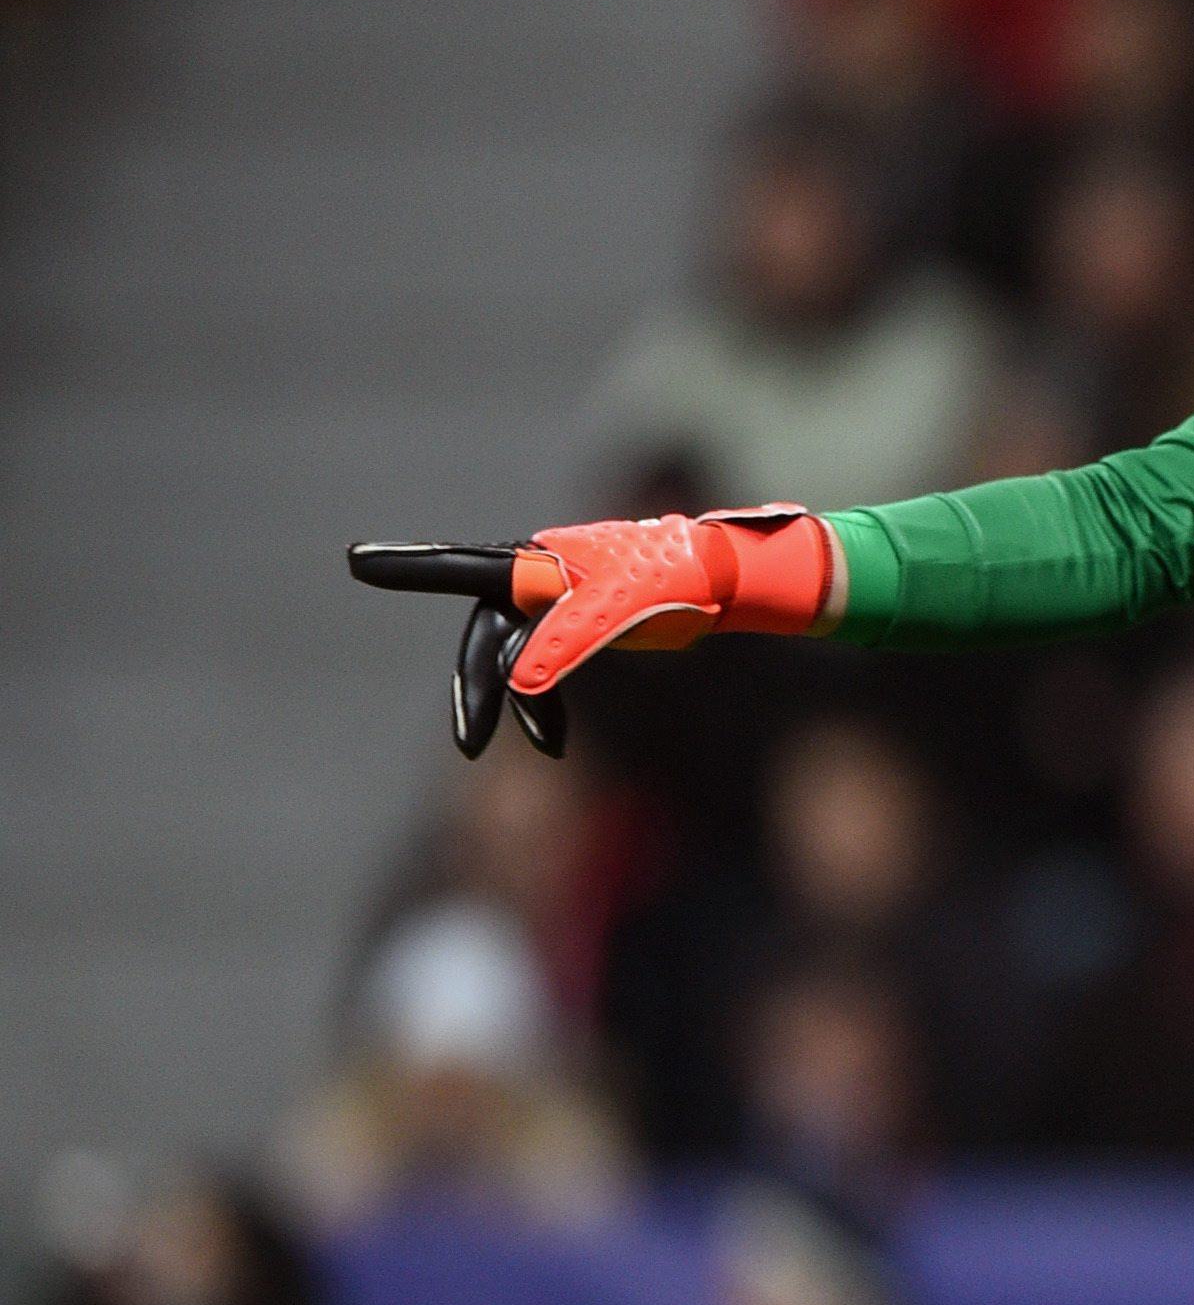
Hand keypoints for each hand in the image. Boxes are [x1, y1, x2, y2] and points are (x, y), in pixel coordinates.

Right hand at [348, 505, 832, 757]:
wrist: (726, 580)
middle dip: (477, 690)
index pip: (463, 568)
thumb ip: (566, 640)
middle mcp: (537, 577)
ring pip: (513, 659)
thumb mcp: (622, 611)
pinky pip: (542, 669)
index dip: (411, 568)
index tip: (358, 560)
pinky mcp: (576, 626)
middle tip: (470, 743)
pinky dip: (543, 704)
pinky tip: (555, 742)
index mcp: (540, 563)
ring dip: (521, 705)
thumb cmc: (675, 582)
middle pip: (486, 636)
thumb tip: (515, 682)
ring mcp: (555, 602)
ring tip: (546, 745)